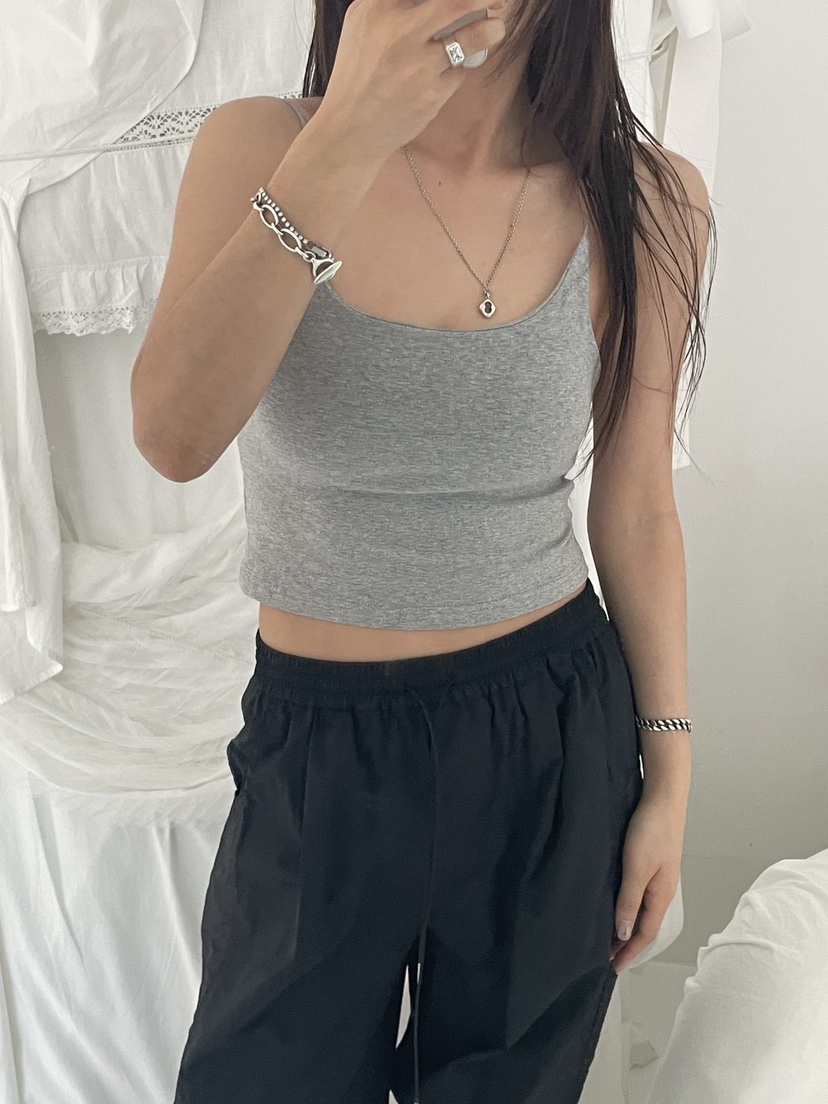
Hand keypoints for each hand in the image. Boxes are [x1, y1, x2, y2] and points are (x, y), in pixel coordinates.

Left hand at [609, 790, 687, 972]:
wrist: (663, 798)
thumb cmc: (651, 831)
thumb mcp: (636, 869)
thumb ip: (629, 901)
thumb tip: (623, 934)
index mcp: (661, 895)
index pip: (644, 934)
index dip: (629, 952)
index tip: (613, 968)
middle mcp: (662, 889)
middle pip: (645, 925)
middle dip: (627, 944)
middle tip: (606, 956)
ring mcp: (658, 876)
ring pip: (642, 910)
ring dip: (627, 925)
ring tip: (609, 936)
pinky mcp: (652, 862)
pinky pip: (640, 894)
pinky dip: (628, 907)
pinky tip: (616, 903)